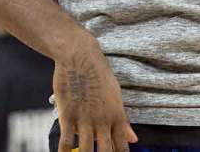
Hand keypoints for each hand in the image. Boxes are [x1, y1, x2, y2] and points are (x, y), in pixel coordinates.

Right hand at [53, 36, 136, 151]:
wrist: (80, 57)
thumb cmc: (99, 74)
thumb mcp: (116, 96)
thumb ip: (123, 120)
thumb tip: (134, 139)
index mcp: (117, 116)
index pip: (122, 146)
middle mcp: (103, 121)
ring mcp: (85, 120)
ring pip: (86, 150)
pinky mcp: (68, 116)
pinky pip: (66, 142)